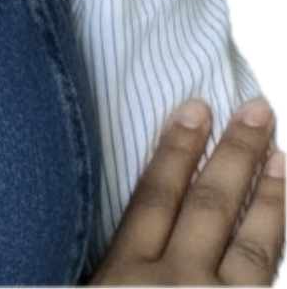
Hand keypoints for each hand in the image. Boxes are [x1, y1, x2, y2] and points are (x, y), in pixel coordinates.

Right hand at [87, 98, 286, 287]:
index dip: (176, 150)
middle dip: (235, 155)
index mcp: (124, 274)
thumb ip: (109, 270)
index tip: (196, 108)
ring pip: (252, 247)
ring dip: (272, 200)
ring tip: (283, 158)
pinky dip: (283, 251)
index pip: (154, 198)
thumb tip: (113, 234)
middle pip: (208, 207)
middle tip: (257, 109)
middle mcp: (176, 282)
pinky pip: (272, 281)